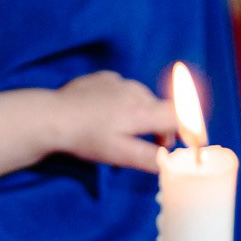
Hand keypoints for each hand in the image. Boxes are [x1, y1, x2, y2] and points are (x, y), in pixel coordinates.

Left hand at [50, 70, 177, 171]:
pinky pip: (123, 90)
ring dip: (140, 115)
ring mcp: (118, 81)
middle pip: (160, 109)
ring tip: (121, 132)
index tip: (189, 140)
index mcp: (142, 111)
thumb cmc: (85, 138)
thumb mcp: (118, 154)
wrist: (51, 116)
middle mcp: (135, 91)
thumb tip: (170, 162)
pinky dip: (122, 103)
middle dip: (160, 128)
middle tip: (150, 146)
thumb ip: (148, 158)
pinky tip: (105, 115)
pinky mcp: (103, 78)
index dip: (188, 128)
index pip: (179, 115)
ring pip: (142, 99)